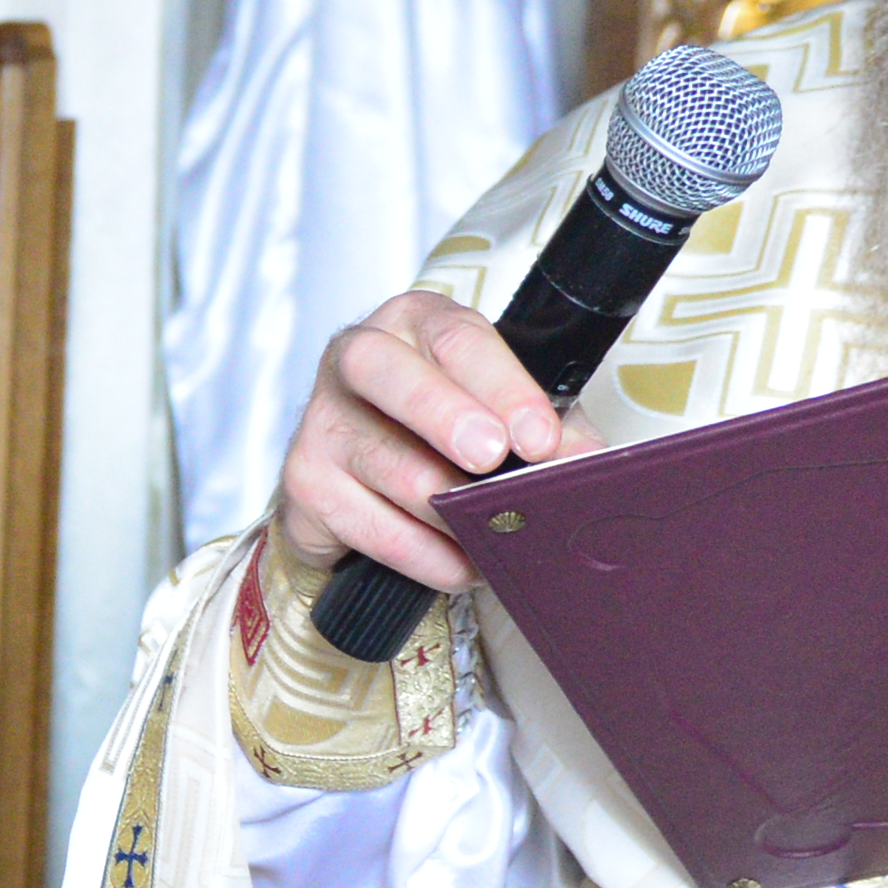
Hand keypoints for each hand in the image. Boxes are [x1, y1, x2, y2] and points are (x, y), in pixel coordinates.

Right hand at [276, 289, 586, 595]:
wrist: (360, 478)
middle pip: (389, 376)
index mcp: (415, 323)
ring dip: (449, 512)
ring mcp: (322, 419)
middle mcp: (357, 358)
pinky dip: (427, 556)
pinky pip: (373, 528)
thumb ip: (547, 429)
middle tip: (490, 457)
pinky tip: (460, 563)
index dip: (502, 386)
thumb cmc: (441, 430)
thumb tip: (584, 463)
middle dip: (444, 416)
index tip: (539, 437)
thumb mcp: (505, 413)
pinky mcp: (304, 482)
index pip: (457, 339)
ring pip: (387, 466)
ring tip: (494, 536)